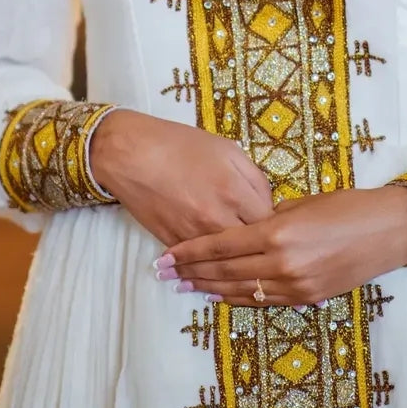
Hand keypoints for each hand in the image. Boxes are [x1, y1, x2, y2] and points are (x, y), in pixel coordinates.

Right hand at [89, 110, 274, 246]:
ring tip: (242, 259)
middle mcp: (217, 218)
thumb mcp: (228, 150)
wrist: (132, 153)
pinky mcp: (174, 245)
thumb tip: (268, 205)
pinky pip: (199, 262)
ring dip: (235, 260)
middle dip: (258, 247)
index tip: (273, 224)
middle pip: (250, 248)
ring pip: (225, 262)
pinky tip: (215, 262)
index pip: (269, 224)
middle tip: (261, 243)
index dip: (274, 225)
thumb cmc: (182, 145)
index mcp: (235, 191)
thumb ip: (255, 179)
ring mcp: (194, 236)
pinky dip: (208, 262)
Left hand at [156, 185, 406, 306]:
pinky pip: (264, 300)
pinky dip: (239, 297)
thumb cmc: (346, 206)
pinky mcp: (307, 298)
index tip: (167, 255)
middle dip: (191, 272)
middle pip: (224, 270)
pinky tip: (221, 295)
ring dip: (210, 288)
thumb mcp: (302, 203)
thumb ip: (270, 217)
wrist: (387, 231)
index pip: (221, 244)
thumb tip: (245, 225)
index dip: (191, 251)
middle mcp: (281, 263)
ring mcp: (294, 285)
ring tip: (184, 286)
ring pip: (241, 290)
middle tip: (164, 274)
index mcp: (277, 232)